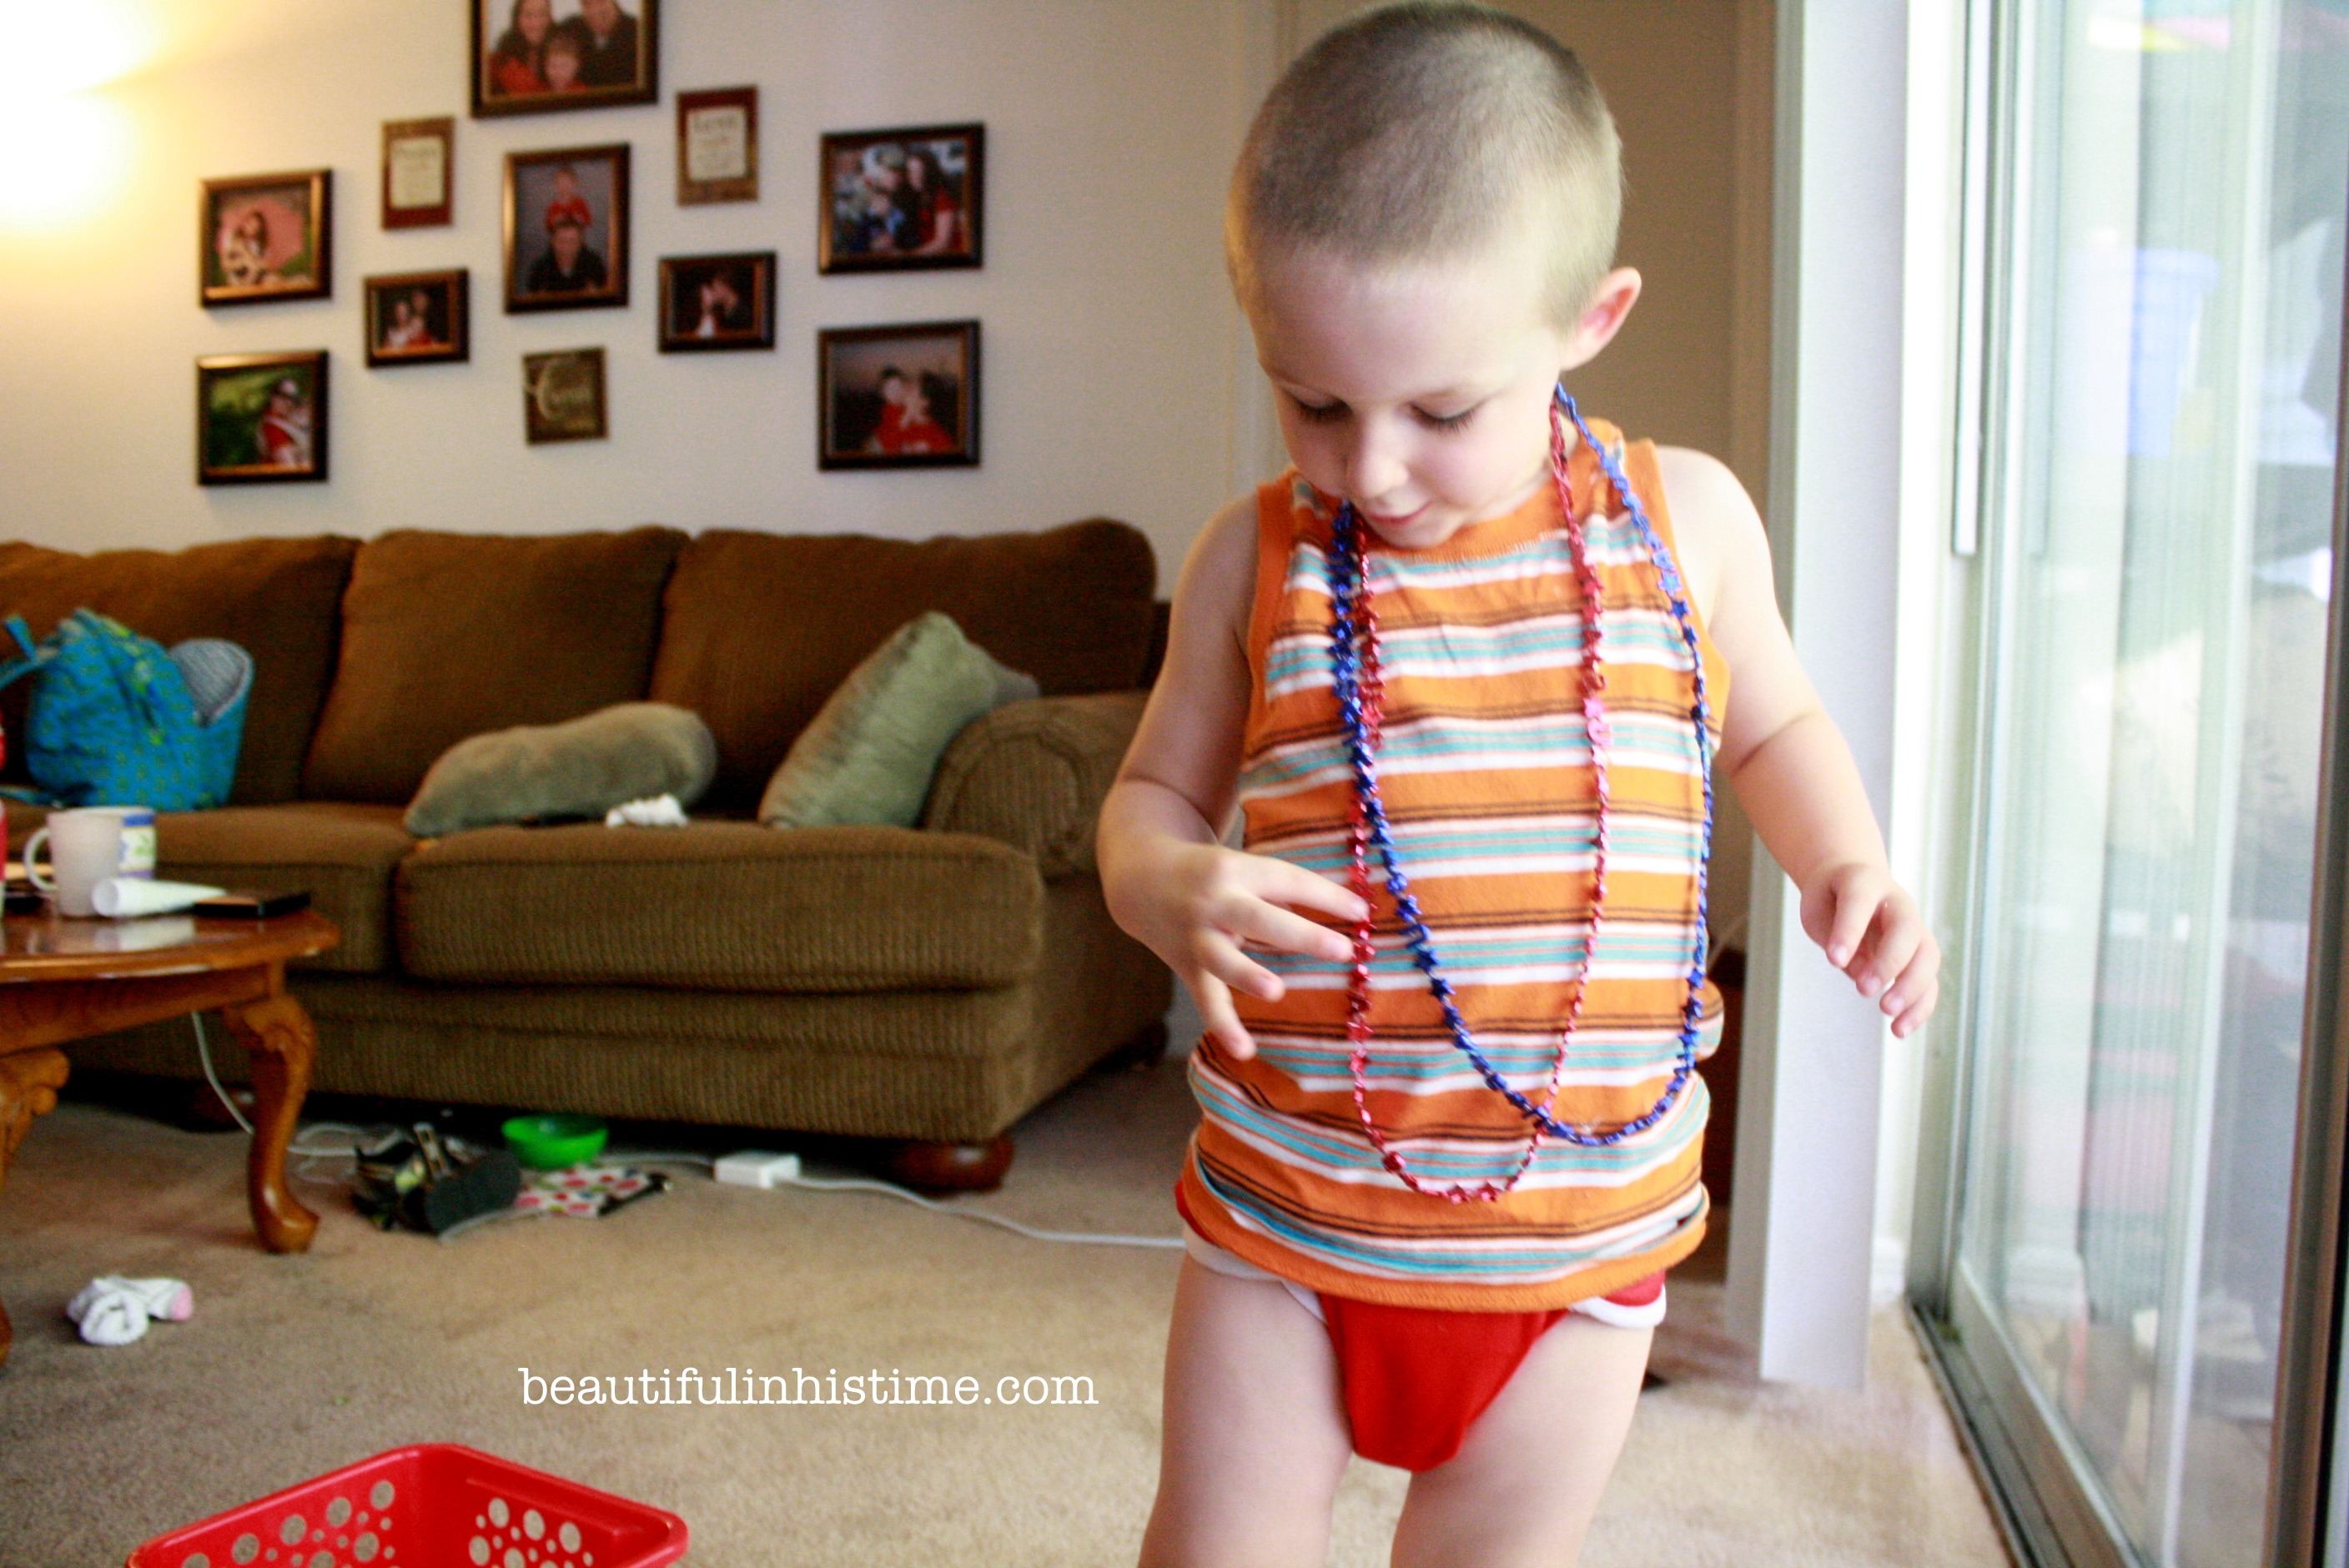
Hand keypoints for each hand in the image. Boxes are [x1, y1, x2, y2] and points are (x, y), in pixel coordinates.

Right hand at [1111, 842, 1367, 1060]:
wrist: (1141, 879)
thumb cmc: (1212, 873)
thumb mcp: (1242, 866)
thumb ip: (1283, 888)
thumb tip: (1347, 912)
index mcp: (1236, 869)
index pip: (1287, 880)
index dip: (1326, 895)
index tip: (1363, 913)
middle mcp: (1215, 902)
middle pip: (1259, 917)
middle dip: (1301, 934)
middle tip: (1343, 951)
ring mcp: (1198, 937)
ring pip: (1223, 960)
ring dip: (1248, 975)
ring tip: (1275, 991)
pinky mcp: (1188, 967)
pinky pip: (1207, 998)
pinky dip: (1223, 1025)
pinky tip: (1245, 1050)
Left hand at [1798, 862, 1940, 1037]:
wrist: (1852, 880)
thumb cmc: (1830, 898)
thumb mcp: (1818, 909)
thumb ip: (1834, 935)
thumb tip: (1860, 972)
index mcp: (1864, 881)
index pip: (1860, 903)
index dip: (1849, 931)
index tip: (1833, 961)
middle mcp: (1897, 902)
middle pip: (1907, 930)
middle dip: (1889, 963)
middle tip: (1864, 991)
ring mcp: (1915, 927)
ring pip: (1928, 956)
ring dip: (1912, 989)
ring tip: (1889, 1015)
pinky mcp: (1920, 953)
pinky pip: (1930, 980)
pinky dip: (1920, 1006)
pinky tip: (1900, 1029)